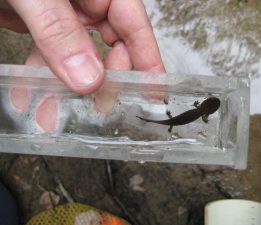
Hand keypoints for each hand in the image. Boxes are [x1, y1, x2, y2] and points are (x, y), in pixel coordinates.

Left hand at [0, 0, 164, 94]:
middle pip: (109, 46)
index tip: (153, 92)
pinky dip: (40, 76)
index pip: (134, 25)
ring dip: (63, 87)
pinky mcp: (42, 24)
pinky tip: (30, 93)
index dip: (147, 60)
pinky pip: (48, 54)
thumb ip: (59, 30)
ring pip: (75, 56)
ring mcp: (64, 14)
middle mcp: (86, 0)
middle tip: (99, 107)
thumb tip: (87, 78)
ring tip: (53, 114)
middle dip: (103, 81)